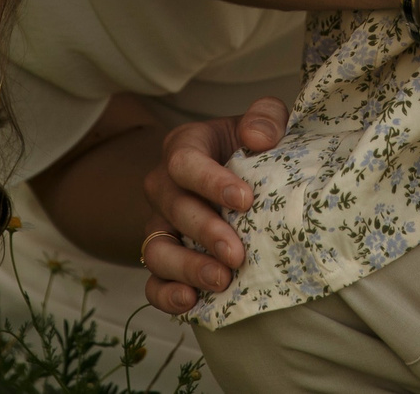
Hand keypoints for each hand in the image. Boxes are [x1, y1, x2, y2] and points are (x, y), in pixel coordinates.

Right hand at [137, 96, 284, 313]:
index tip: (244, 200)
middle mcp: (164, 187)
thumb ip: (265, 117)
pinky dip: (166, 295)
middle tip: (238, 253)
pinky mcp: (165, 260)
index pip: (184, 162)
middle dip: (206, 233)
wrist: (248, 180)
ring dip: (187, 267)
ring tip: (222, 280)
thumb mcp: (266, 122)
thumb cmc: (256, 148)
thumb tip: (257, 137)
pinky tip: (192, 302)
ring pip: (156, 249)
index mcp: (185, 147)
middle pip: (173, 208)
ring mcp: (161, 225)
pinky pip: (152, 282)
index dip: (210, 182)